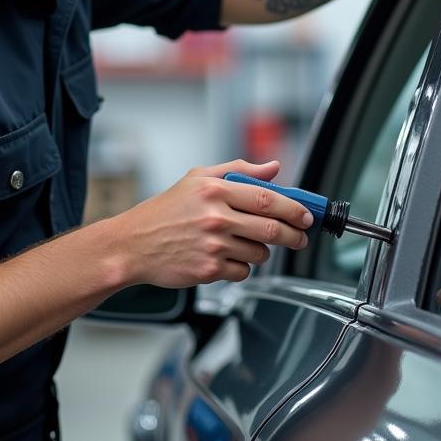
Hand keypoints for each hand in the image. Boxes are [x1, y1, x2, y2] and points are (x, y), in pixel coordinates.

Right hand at [109, 159, 313, 287]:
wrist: (133, 244)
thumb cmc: (165, 210)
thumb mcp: (198, 178)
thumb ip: (239, 171)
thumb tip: (273, 168)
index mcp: (215, 191)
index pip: (268, 199)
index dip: (294, 209)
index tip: (307, 215)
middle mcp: (216, 218)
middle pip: (272, 229)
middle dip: (294, 235)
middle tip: (300, 236)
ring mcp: (213, 246)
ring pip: (260, 252)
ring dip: (262, 250)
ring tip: (246, 242)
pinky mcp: (208, 270)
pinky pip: (243, 271)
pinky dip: (242, 266)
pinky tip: (227, 256)